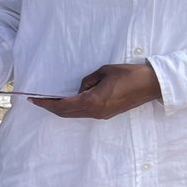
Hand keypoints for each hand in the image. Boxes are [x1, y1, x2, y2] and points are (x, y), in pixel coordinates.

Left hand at [33, 62, 161, 120]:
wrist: (152, 85)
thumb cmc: (129, 74)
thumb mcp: (104, 71)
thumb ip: (87, 80)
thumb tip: (81, 88)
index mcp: (92, 101)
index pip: (63, 105)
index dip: (46, 103)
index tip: (33, 100)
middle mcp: (95, 112)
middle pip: (66, 113)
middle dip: (50, 107)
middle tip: (37, 101)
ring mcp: (101, 115)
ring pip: (75, 114)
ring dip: (61, 109)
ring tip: (50, 100)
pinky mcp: (107, 114)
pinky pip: (84, 113)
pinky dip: (73, 108)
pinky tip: (69, 101)